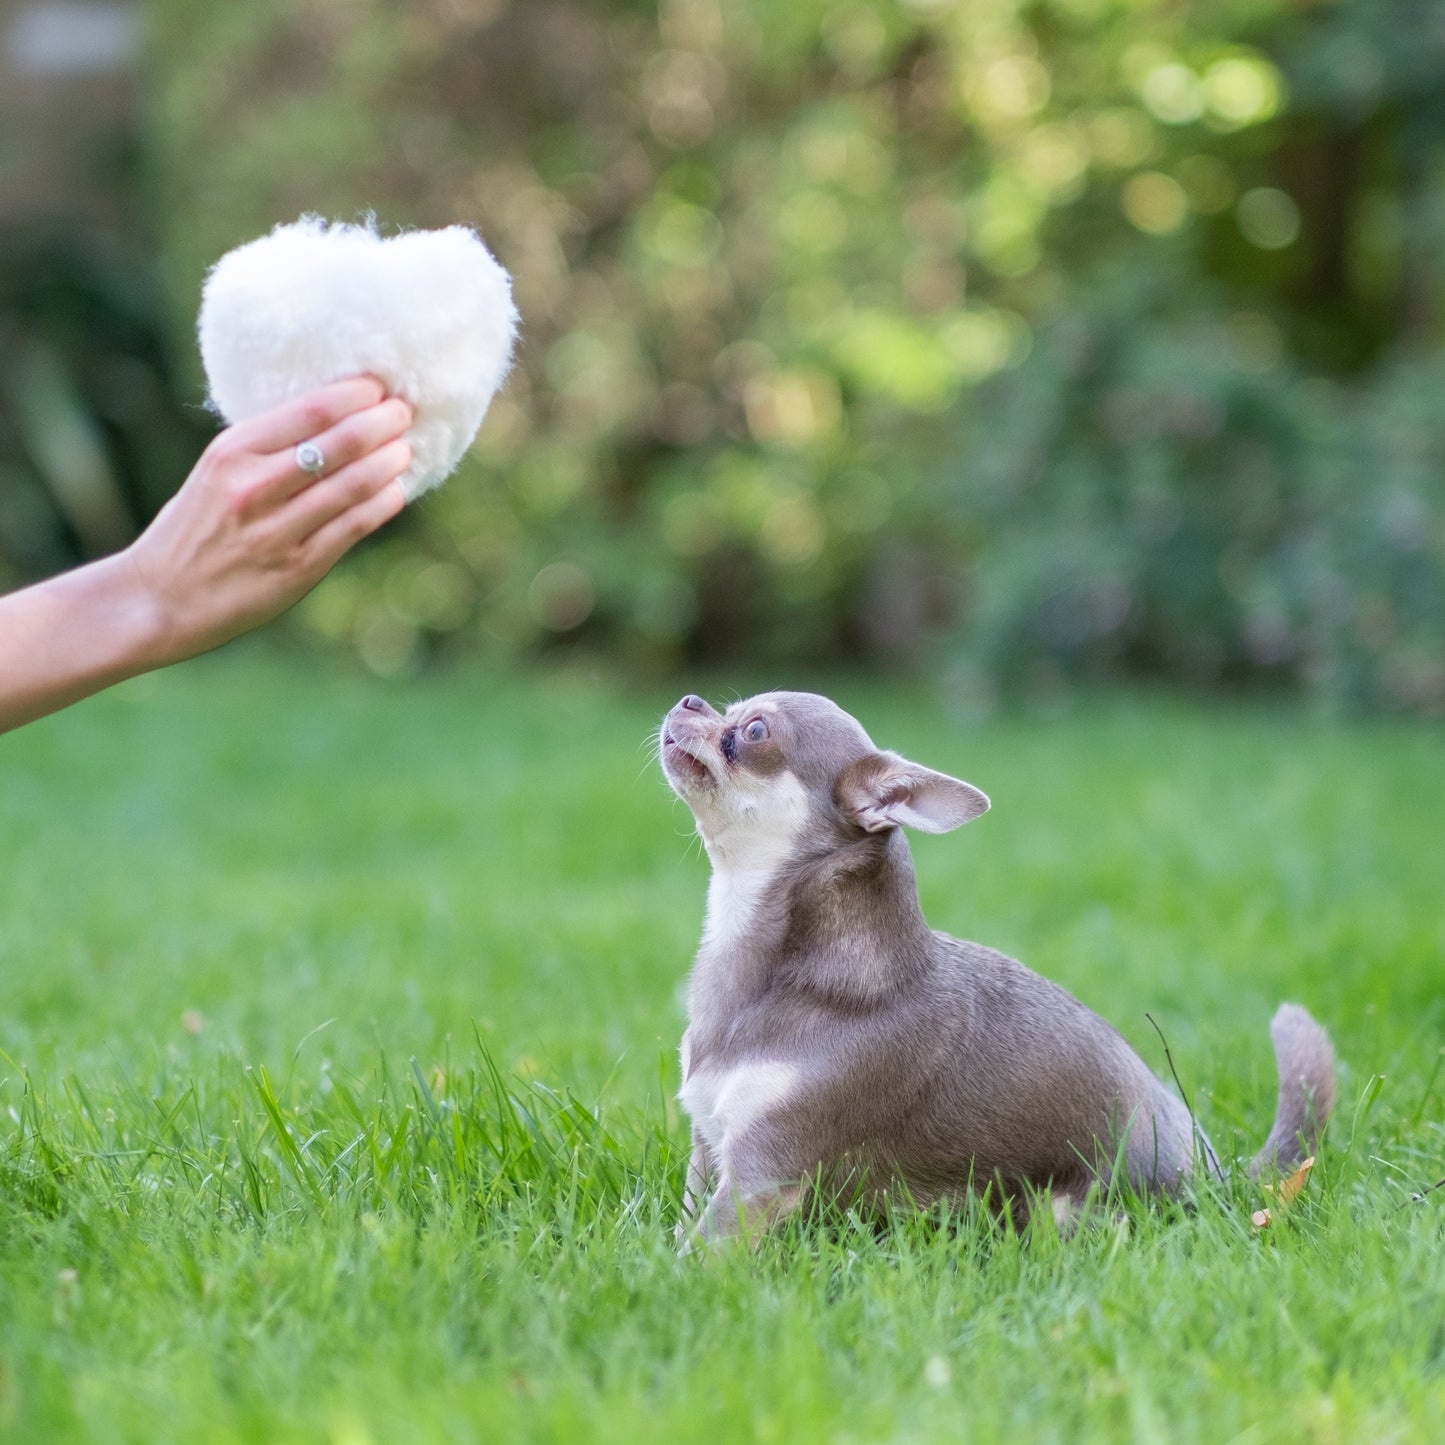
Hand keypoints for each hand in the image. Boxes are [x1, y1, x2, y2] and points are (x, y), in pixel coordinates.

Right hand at [124, 376, 412, 667]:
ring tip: (407, 449)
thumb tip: (338, 419)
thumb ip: (269, 448)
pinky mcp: (298, 568)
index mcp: (232, 452)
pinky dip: (384, 503)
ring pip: (357, 484)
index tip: (379, 387)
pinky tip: (396, 490)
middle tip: (405, 412)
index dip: (357, 394)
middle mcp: (254, 488)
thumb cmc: (197, 528)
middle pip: (343, 442)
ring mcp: (277, 531)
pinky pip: (355, 526)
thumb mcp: (218, 472)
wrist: (160, 599)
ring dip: (392, 461)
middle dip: (385, 421)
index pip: (311, 409)